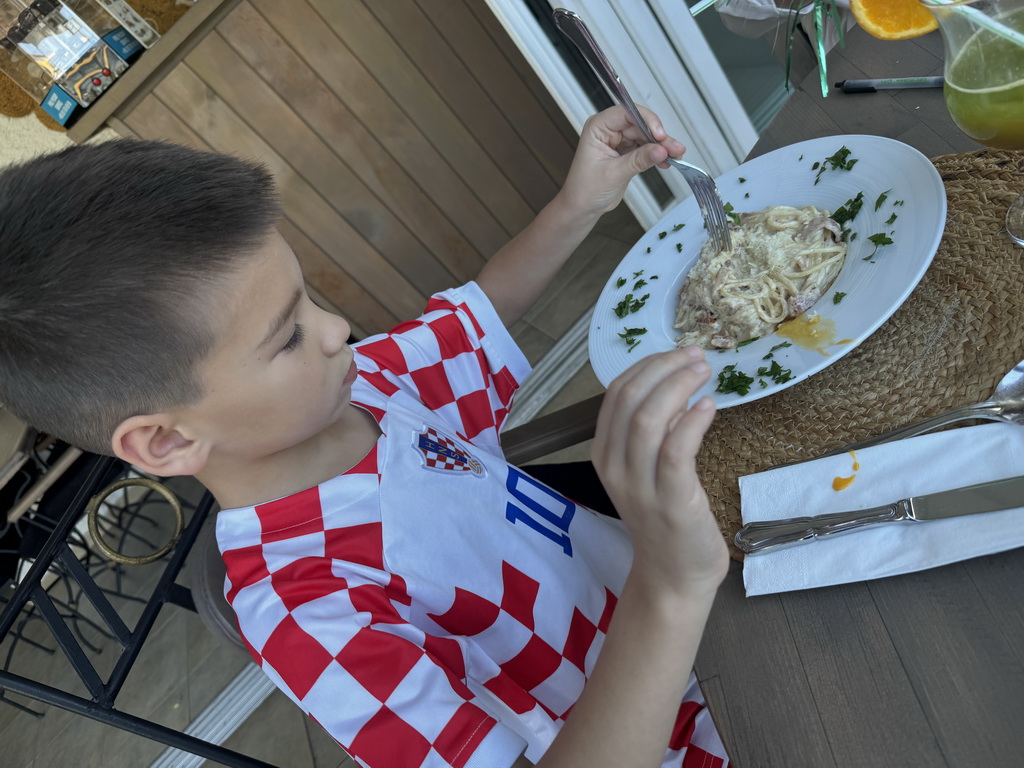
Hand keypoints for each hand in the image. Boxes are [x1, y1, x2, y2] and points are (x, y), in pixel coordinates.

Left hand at [558, 105, 685, 218]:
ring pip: (646, 136)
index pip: (626, 113)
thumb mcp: (614, 173)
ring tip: (676, 155)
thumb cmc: (586, 190)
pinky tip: (667, 161)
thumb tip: (661, 150)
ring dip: (661, 146)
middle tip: (674, 148)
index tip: (660, 135)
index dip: (646, 121)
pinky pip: (646, 148)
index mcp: (598, 127)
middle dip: (658, 137)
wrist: (582, 208)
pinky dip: (657, 154)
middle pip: (640, 125)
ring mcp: (619, 141)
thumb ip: (639, 160)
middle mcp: (608, 130)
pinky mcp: (626, 152)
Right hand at [592, 347, 728, 596]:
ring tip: (704, 373)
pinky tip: (709, 407)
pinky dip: (692, 421)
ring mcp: (640, 486)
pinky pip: (676, 451)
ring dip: (678, 387)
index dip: (647, 366)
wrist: (672, 574)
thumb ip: (654, 431)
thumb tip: (674, 387)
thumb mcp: (648, 468)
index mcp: (603, 453)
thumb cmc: (664, 517)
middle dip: (664, 368)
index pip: (615, 394)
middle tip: (697, 356)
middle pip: (630, 399)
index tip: (678, 353)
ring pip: (648, 420)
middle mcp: (614, 467)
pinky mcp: (671, 501)